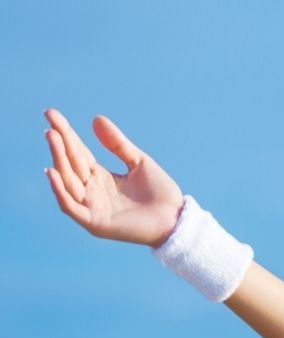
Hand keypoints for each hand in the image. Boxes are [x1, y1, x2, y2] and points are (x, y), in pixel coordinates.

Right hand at [42, 108, 183, 247]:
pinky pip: (71, 207)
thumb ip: (118, 144)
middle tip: (51, 127)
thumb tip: (96, 119)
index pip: (77, 152)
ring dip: (59, 161)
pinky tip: (53, 172)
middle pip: (70, 165)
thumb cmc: (160, 193)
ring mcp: (92, 208)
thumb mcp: (139, 162)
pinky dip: (60, 191)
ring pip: (68, 182)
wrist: (176, 219)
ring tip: (52, 138)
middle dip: (59, 145)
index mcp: (100, 177)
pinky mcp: (95, 223)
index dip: (66, 134)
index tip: (51, 114)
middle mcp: (92, 191)